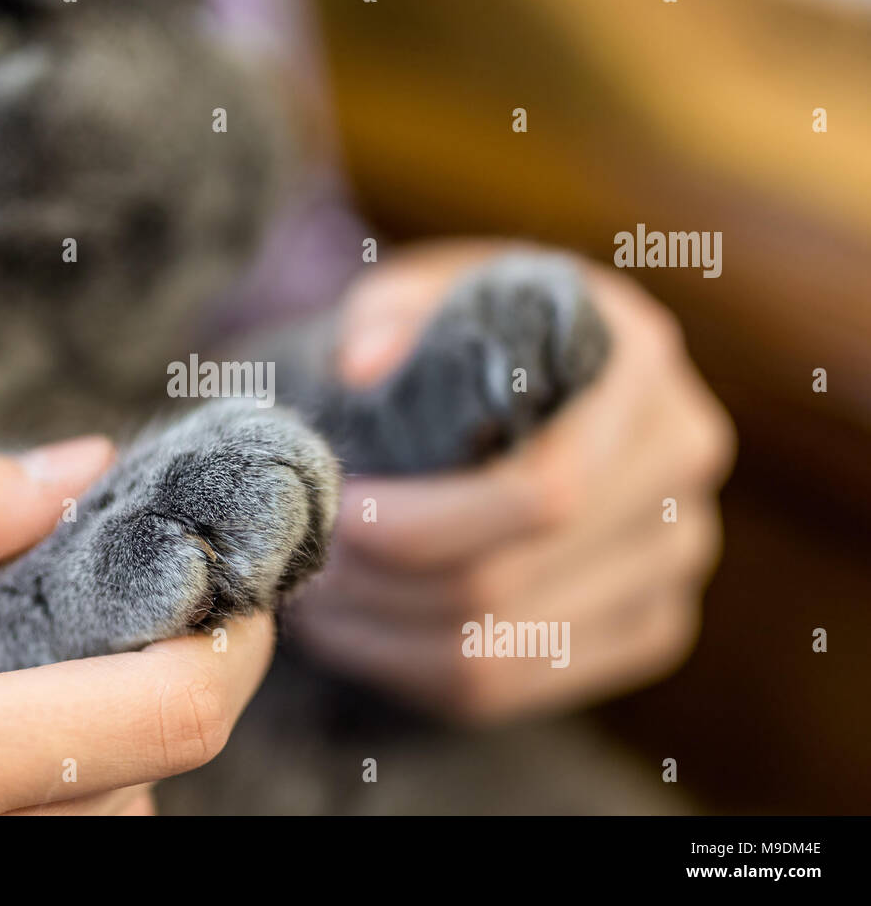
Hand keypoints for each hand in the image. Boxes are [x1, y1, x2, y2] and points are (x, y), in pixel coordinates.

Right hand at [0, 439, 273, 813]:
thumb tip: (73, 468)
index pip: (166, 713)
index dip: (235, 643)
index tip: (241, 588)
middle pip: (136, 775)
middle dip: (125, 687)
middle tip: (51, 629)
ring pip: (97, 824)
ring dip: (79, 753)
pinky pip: (41, 854)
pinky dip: (37, 798)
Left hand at [288, 241, 735, 722]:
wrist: (518, 374)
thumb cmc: (456, 328)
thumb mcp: (418, 293)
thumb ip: (388, 317)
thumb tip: (363, 367)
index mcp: (636, 359)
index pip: (543, 492)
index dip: (416, 521)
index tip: (332, 510)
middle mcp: (679, 460)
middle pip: (505, 582)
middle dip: (374, 582)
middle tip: (301, 557)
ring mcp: (675, 555)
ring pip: (496, 652)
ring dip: (377, 634)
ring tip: (312, 591)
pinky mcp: (650, 625)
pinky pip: (512, 687)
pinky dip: (411, 668)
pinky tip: (358, 627)